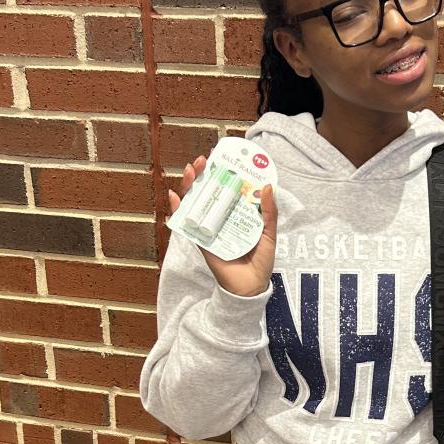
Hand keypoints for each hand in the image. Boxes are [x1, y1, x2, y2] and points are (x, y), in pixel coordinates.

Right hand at [169, 155, 277, 297]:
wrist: (250, 286)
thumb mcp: (269, 232)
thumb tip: (268, 186)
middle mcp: (221, 218)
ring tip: (191, 171)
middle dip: (203, 174)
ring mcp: (209, 228)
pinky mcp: (200, 240)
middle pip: (208, 192)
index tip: (221, 157)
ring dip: (190, 186)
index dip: (222, 173)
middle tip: (203, 160)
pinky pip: (186, 223)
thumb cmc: (261, 261)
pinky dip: (178, 210)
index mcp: (236, 214)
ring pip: (195, 203)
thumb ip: (268, 212)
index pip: (227, 189)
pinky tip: (175, 197)